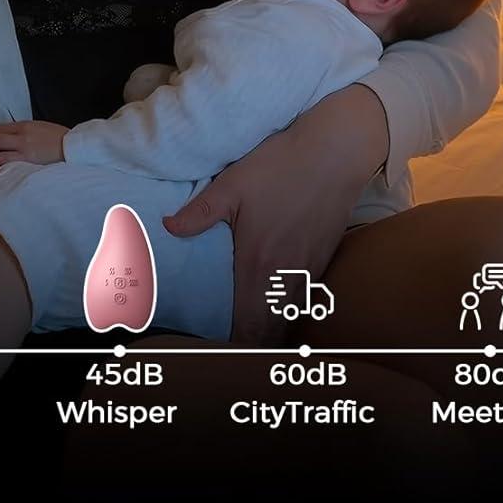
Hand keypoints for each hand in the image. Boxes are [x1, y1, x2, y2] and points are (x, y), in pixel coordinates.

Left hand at [0, 120, 68, 168]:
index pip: (0, 128)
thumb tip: (12, 138)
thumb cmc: (61, 138)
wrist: (74, 149)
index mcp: (26, 126)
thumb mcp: (41, 127)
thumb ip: (25, 131)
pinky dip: (2, 171)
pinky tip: (1, 175)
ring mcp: (24, 153)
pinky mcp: (28, 166)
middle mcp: (22, 138)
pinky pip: (9, 169)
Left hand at [161, 84, 388, 344]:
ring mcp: (309, 268)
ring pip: (289, 316)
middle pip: (270, 331)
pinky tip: (278, 300)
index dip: (233, 345)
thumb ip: (199, 213)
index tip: (216, 349)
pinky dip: (290, 308)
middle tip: (232, 346)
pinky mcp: (324, 257)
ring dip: (272, 329)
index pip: (246, 325)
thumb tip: (168, 227)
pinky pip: (304, 297)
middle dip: (251, 344)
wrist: (335, 152)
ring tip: (254, 330)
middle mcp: (285, 275)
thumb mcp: (232, 185)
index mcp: (258, 264)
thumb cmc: (281, 166)